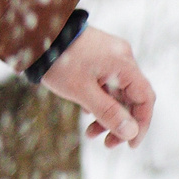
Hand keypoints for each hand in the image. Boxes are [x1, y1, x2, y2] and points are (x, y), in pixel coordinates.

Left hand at [40, 26, 153, 147]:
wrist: (33, 34)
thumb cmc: (57, 60)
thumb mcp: (81, 91)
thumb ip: (108, 112)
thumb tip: (131, 133)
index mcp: (124, 63)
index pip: (145, 98)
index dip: (141, 124)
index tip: (130, 144)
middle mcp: (121, 57)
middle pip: (131, 97)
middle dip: (120, 122)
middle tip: (107, 144)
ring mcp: (108, 56)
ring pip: (116, 91)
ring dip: (107, 113)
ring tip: (90, 133)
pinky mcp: (95, 56)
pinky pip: (105, 82)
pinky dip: (98, 99)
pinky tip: (85, 112)